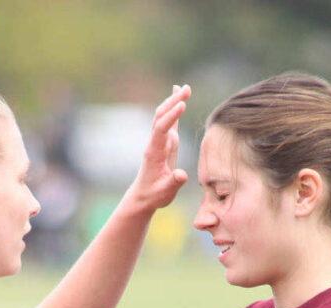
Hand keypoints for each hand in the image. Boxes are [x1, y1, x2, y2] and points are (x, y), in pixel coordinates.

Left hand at [122, 84, 189, 214]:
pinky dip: (173, 108)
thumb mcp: (165, 193)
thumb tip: (182, 174)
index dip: (171, 117)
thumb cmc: (154, 195)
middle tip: (187, 89)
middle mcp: (155, 143)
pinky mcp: (165, 142)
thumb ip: (173, 183)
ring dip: (173, 101)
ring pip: (163, 116)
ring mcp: (159, 141)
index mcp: (154, 152)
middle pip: (161, 117)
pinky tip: (178, 96)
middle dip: (173, 102)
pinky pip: (168, 121)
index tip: (183, 105)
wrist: (143, 196)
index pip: (161, 129)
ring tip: (186, 88)